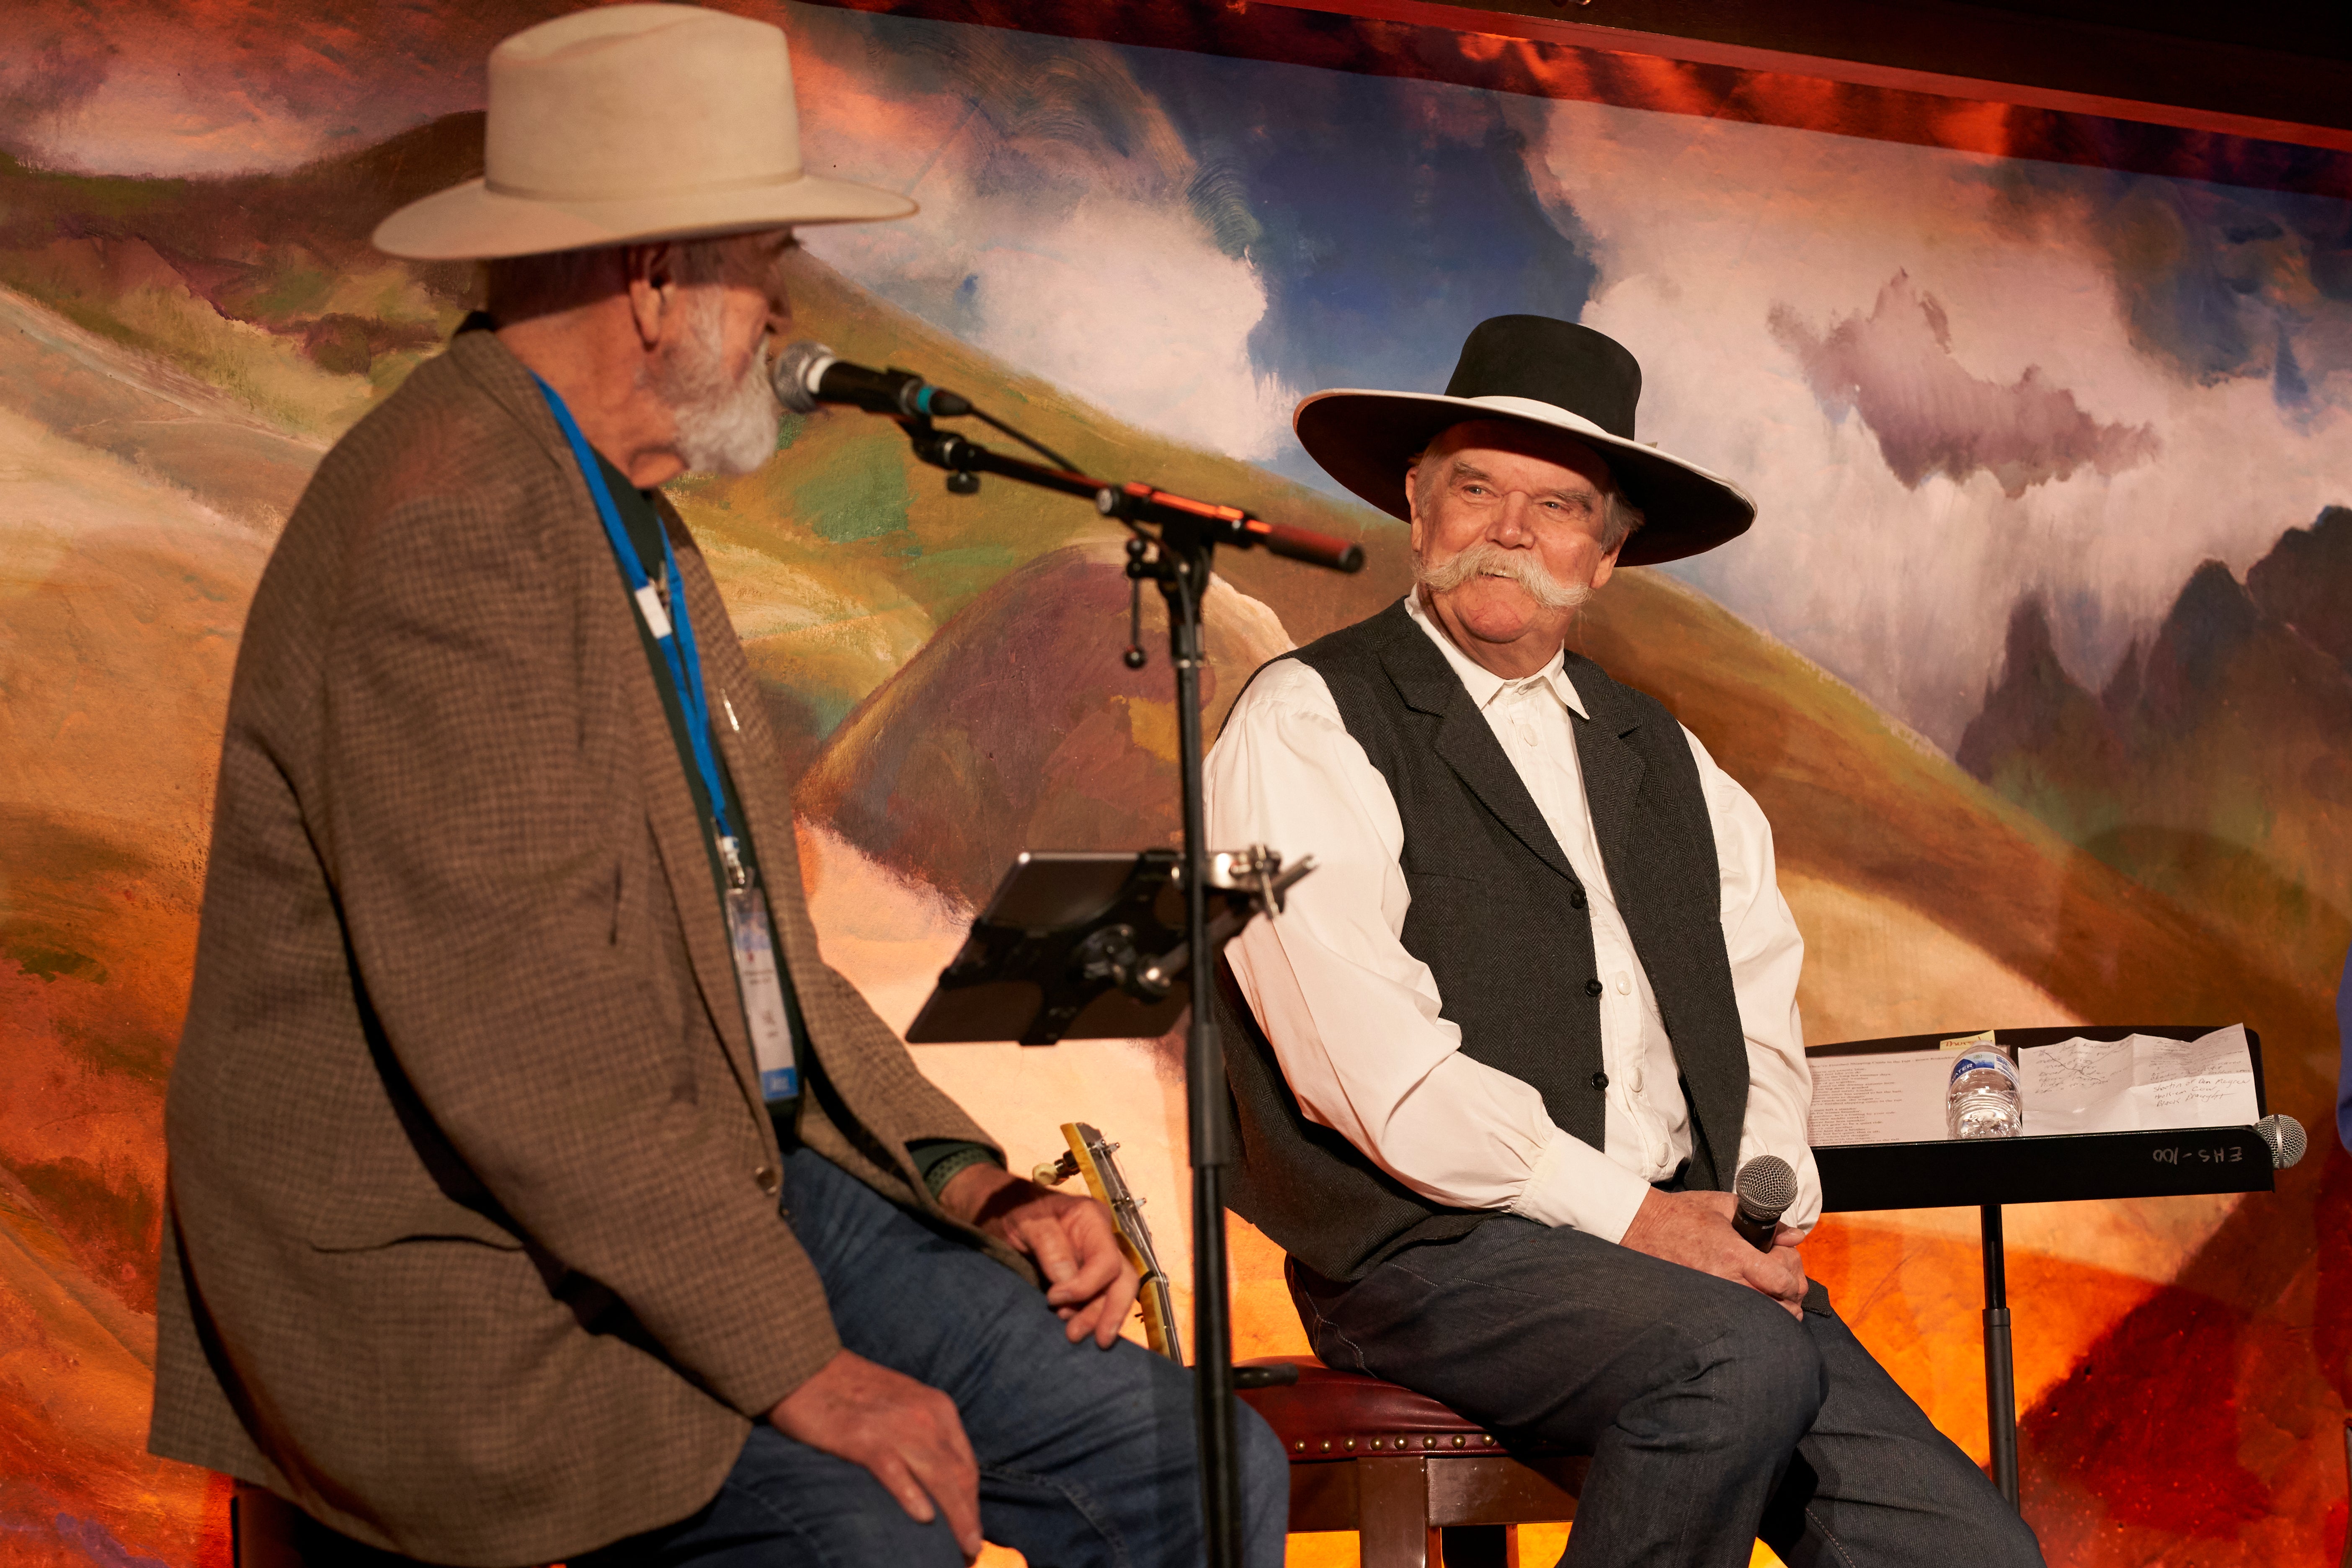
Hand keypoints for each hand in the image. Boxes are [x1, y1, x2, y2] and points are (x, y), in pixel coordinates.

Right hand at [769, 1349, 981, 1560]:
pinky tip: (923, 1518)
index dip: (972, 1503)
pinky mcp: (863, 1437)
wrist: (805, 1364)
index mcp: (937, 1407)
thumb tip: (938, 1482)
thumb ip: (923, 1435)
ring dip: (954, 1518)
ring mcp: (896, 1426)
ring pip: (938, 1478)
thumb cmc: (851, 1390)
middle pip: (959, 1476)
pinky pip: (895, 1471)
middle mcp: (925, 1415)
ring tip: (962, 1549)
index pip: (966, 1465)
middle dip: (969, 1517)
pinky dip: (911, 1495)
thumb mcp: (903, 1405)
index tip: (973, 1531)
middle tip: (971, 1551)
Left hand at [938, 1163, 1141, 1347]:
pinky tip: (1078, 1329)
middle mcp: (1102, 1240)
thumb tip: (1067, 1284)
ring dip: (1098, 1318)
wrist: (1001, 1210)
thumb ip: (1049, 1246)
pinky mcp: (1087, 1277)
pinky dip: (1091, 1316)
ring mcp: (1096, 1259)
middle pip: (1123, 1280)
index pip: (1106, 1260)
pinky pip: (1100, 1298)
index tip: (1053, 1299)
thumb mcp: (1026, 1221)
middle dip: (1108, 1311)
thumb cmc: (1014, 1210)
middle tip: (1085, 1337)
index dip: (1086, 1286)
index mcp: (1092, 1219)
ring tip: (1073, 1336)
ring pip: (1115, 1293)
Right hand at [1618, 1189, 1808, 1317]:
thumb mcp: (1726, 1206)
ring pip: (1760, 1319)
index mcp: (1733, 1253)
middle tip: (1787, 1287)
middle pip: (1776, 1307)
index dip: (1793, 1279)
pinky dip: (1752, 1316)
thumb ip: (1766, 1223)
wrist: (1643, 1226)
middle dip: (1790, 1299)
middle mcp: (1725, 1279)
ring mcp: (1713, 1295)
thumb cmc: (1684, 1213)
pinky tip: (1753, 1306)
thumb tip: (1796, 1237)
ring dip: (1774, 1311)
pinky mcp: (1701, 1303)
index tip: (1788, 1269)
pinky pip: (1737, 1320)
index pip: (1780, 1281)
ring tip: (1774, 1298)